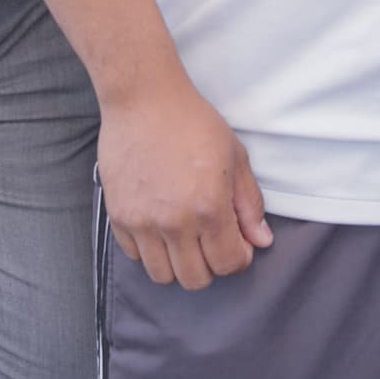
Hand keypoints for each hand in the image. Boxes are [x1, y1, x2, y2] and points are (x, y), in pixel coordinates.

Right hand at [97, 81, 273, 290]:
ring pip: (162, 275)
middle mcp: (175, 223)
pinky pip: (134, 256)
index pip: (229, 264)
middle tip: (210, 240)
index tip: (236, 242)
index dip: (239, 257)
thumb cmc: (192, 121)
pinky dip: (149, 250)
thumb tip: (261, 241)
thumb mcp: (234, 157)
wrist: (143, 99)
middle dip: (210, 265)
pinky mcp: (118, 215)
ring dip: (177, 263)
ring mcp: (142, 221)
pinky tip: (158, 225)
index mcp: (209, 208)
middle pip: (195, 279)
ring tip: (182, 237)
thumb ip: (249, 204)